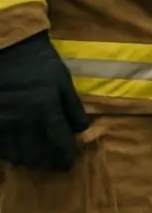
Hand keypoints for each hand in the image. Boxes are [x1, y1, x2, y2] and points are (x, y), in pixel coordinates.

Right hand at [0, 31, 89, 170]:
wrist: (7, 49)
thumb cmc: (39, 63)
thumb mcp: (63, 81)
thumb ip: (74, 108)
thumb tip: (82, 131)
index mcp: (46, 110)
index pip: (59, 145)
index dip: (66, 158)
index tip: (69, 163)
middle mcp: (24, 122)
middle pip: (37, 156)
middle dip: (48, 163)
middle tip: (54, 162)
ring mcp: (4, 124)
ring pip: (16, 156)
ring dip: (29, 160)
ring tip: (37, 158)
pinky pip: (1, 148)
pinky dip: (11, 153)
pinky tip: (18, 150)